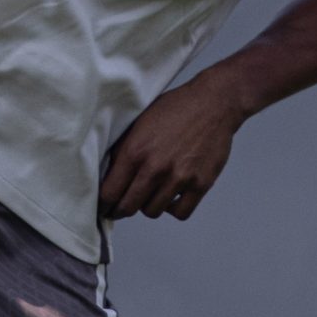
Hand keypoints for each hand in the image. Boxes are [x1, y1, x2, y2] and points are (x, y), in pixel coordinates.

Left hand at [98, 75, 246, 220]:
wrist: (213, 104)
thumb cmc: (175, 110)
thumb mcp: (137, 124)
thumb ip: (121, 150)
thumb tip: (106, 176)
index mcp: (134, 152)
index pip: (109, 193)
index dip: (104, 204)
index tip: (104, 206)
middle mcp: (155, 168)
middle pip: (128, 207)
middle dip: (121, 210)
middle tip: (121, 208)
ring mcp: (179, 178)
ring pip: (152, 212)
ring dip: (148, 206)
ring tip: (149, 194)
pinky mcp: (200, 184)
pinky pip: (181, 213)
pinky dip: (173, 209)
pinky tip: (171, 197)